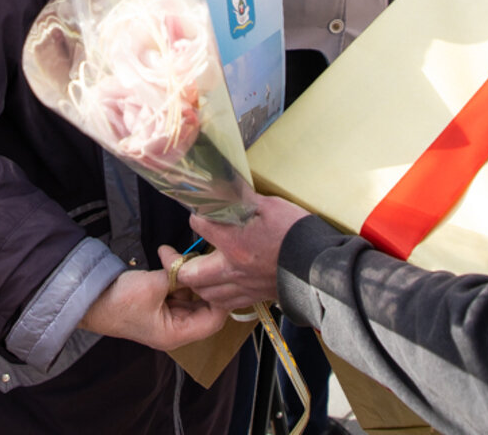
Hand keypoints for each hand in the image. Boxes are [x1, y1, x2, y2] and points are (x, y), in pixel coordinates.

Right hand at [77, 250, 226, 350]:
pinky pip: (178, 291)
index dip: (220, 298)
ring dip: (187, 276)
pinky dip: (177, 276)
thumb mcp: (153, 285)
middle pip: (205, 308)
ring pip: (191, 296)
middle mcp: (175, 329)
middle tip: (200, 260)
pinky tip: (169, 258)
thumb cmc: (120, 300)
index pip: (214, 320)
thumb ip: (179, 275)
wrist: (89, 300)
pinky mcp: (160, 305)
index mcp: (176, 334)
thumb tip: (194, 263)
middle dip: (203, 283)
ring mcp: (167, 317)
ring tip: (178, 256)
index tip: (220, 273)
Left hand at [177, 194, 309, 312]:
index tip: (197, 212)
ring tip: (189, 270)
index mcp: (234, 242)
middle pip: (189, 273)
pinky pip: (224, 303)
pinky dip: (213, 295)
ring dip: (192, 282)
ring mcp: (242, 286)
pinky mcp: (253, 297)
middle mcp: (232, 269)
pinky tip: (214, 287)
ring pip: (204, 292)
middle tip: (167, 254)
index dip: (195, 216)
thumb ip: (243, 199)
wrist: (319, 265)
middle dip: (174, 263)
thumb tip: (225, 185)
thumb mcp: (269, 205)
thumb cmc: (297, 233)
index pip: (199, 225)